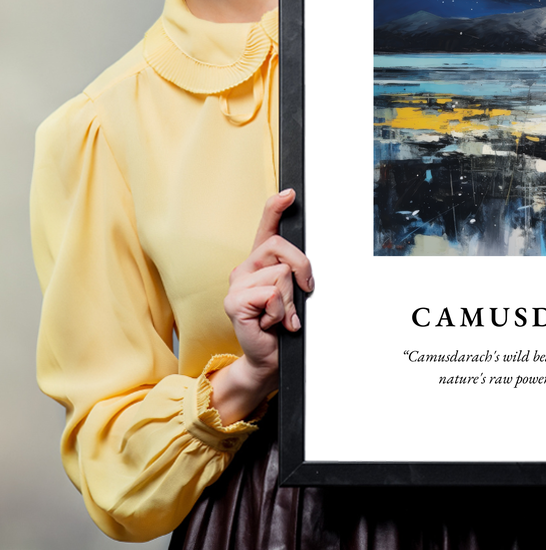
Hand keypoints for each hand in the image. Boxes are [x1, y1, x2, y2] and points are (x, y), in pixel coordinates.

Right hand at [209, 189, 313, 423]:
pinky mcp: (234, 302)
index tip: (290, 193)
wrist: (269, 358)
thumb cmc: (283, 326)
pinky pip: (271, 294)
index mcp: (260, 263)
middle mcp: (245, 268)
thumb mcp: (294, 294)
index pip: (266, 228)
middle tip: (302, 293)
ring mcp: (237, 284)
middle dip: (302, 269)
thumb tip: (304, 267)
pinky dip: (280, 312)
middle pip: (281, 247)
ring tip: (281, 316)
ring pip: (281, 274)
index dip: (276, 207)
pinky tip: (271, 323)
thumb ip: (295, 274)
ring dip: (290, 300)